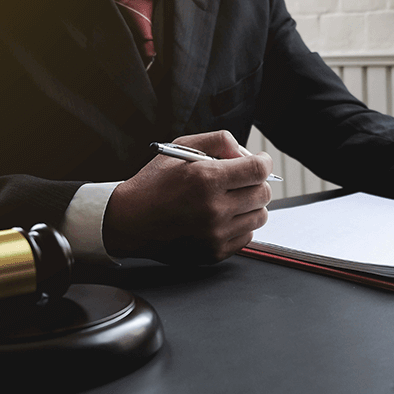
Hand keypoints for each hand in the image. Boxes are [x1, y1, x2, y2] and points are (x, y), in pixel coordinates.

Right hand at [103, 131, 273, 264]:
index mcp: (205, 179)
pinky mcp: (215, 252)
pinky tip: (220, 218)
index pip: (259, 169)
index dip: (264, 162)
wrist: (129, 221)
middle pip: (264, 194)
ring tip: (229, 200)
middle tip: (240, 181)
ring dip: (250, 205)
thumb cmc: (154, 184)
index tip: (259, 162)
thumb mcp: (180, 148)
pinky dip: (239, 225)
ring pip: (260, 217)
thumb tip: (247, 153)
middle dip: (256, 183)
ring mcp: (215, 234)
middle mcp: (213, 208)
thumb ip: (218, 141)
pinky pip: (247, 236)